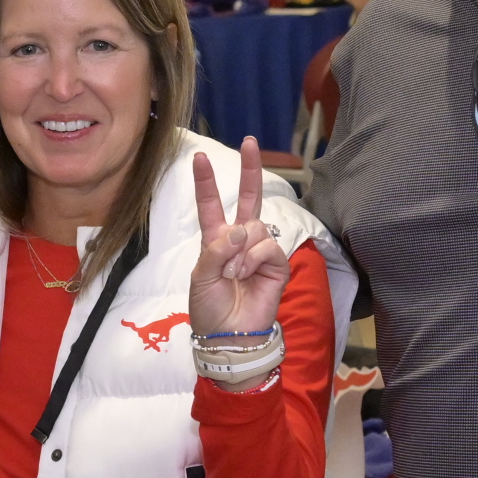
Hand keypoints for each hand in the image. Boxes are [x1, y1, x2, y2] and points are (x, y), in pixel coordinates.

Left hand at [187, 140, 291, 342]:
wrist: (228, 335)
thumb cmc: (209, 308)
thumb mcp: (201, 276)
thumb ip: (217, 249)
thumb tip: (242, 230)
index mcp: (216, 241)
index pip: (211, 205)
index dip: (207, 182)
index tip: (199, 157)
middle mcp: (240, 240)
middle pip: (249, 199)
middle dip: (250, 170)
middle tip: (250, 142)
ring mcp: (260, 250)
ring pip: (255, 227)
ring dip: (240, 251)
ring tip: (233, 274)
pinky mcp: (277, 263)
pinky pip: (267, 246)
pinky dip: (254, 259)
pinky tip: (246, 275)